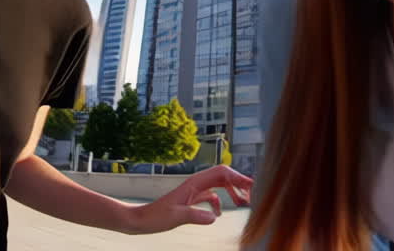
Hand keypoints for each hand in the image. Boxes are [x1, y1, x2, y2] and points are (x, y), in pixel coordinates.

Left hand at [125, 165, 252, 233]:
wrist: (142, 220)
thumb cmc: (156, 217)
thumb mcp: (176, 217)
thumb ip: (195, 215)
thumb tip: (214, 217)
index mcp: (194, 183)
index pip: (221, 173)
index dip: (238, 177)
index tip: (252, 185)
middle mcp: (196, 184)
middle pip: (223, 176)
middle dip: (239, 182)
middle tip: (252, 194)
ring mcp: (194, 191)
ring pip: (219, 185)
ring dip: (232, 191)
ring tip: (242, 202)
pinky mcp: (191, 200)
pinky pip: (211, 196)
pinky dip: (219, 202)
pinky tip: (218, 214)